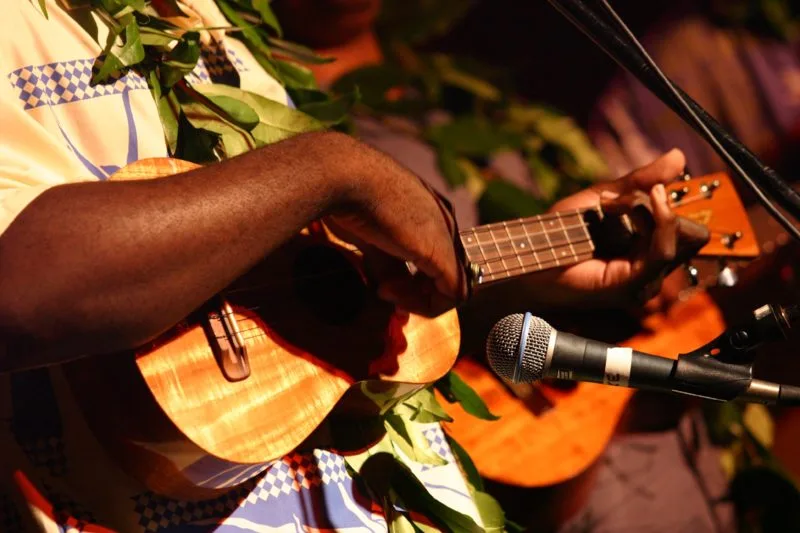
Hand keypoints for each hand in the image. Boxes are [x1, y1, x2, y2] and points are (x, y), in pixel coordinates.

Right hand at [325, 135, 466, 316]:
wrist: (346, 176)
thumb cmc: (350, 197)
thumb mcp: (372, 236)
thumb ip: (387, 264)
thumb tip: (390, 289)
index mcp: (430, 213)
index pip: (433, 259)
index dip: (411, 282)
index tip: (382, 287)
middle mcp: (445, 222)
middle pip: (443, 273)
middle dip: (415, 292)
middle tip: (384, 292)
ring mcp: (446, 236)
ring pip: (452, 286)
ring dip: (419, 301)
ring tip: (385, 291)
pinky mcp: (440, 251)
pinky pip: (454, 292)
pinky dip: (428, 306)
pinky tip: (398, 298)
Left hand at [533, 148, 704, 306]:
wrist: (531, 252)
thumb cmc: (561, 231)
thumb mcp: (606, 197)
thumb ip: (642, 180)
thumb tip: (678, 156)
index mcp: (649, 253)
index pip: (689, 229)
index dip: (668, 205)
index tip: (635, 191)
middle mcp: (653, 272)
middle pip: (690, 233)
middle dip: (661, 208)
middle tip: (618, 203)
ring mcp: (645, 283)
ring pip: (678, 237)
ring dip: (647, 210)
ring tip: (611, 207)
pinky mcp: (633, 287)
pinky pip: (662, 250)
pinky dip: (654, 222)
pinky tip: (631, 205)